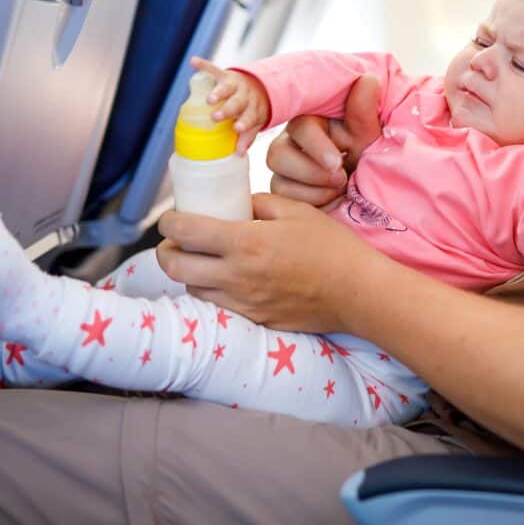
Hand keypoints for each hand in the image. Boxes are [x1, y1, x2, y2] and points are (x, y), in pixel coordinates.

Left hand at [155, 193, 387, 331]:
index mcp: (245, 243)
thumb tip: (238, 207)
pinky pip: (218, 306)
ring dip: (190, 272)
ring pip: (192, 289)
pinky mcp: (254, 320)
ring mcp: (243, 302)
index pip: (184, 231)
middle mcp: (236, 276)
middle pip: (174, 266)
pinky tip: (229, 280)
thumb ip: (259, 204)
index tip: (173, 217)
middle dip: (166, 250)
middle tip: (176, 241)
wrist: (357, 292)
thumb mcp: (296, 211)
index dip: (168, 221)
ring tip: (204, 260)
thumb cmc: (332, 247)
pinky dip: (213, 291)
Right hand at [189, 57, 269, 153]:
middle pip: (237, 103)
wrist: (260, 85)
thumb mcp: (255, 122)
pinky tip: (193, 61)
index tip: (237, 128)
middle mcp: (245, 96)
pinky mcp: (225, 74)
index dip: (244, 122)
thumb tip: (238, 154)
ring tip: (209, 99)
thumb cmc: (253, 109)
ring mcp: (235, 84)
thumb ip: (247, 137)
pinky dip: (204, 65)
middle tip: (216, 117)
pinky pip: (214, 68)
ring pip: (226, 88)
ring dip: (218, 92)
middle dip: (227, 109)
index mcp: (253, 109)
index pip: (250, 117)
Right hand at [267, 74, 382, 208]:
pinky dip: (311, 201)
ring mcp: (285, 168)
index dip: (316, 146)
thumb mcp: (368, 136)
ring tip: (340, 189)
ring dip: (314, 189)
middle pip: (277, 155)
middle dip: (311, 172)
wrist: (370, 190)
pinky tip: (330, 200)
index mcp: (311, 122)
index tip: (338, 162)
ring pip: (278, 180)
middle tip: (341, 179)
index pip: (300, 128)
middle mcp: (291, 142)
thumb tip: (367, 79)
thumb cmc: (367, 156)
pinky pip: (284, 198)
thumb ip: (364, 111)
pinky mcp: (285, 190)